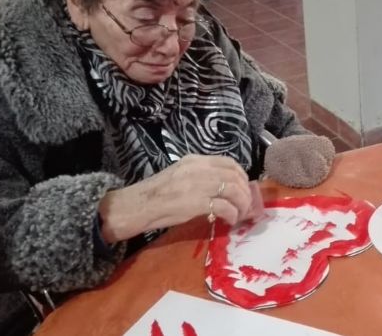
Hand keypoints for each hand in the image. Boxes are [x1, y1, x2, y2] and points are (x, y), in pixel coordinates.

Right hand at [99, 155, 250, 242]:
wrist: (135, 206)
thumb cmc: (155, 194)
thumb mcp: (179, 176)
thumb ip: (200, 177)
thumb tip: (222, 188)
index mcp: (195, 160)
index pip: (229, 162)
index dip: (241, 175)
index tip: (243, 187)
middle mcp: (199, 169)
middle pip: (235, 176)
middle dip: (245, 192)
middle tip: (246, 205)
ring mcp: (198, 185)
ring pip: (234, 191)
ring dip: (241, 204)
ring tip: (239, 214)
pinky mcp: (197, 203)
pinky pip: (225, 207)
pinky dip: (232, 214)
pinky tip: (229, 220)